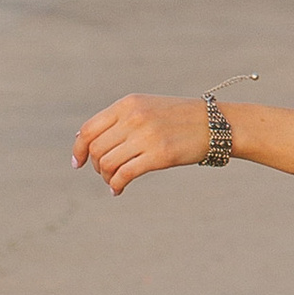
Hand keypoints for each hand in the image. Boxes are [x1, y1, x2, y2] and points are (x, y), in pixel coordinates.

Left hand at [72, 92, 208, 191]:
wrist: (216, 124)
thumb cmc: (179, 119)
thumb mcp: (147, 108)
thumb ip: (118, 120)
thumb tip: (82, 138)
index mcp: (128, 104)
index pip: (89, 129)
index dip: (78, 149)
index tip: (77, 164)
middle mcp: (134, 117)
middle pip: (97, 149)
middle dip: (96, 166)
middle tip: (106, 174)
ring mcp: (147, 136)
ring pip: (108, 163)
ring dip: (107, 177)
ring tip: (114, 182)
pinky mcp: (160, 155)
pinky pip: (125, 174)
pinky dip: (116, 185)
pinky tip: (118, 190)